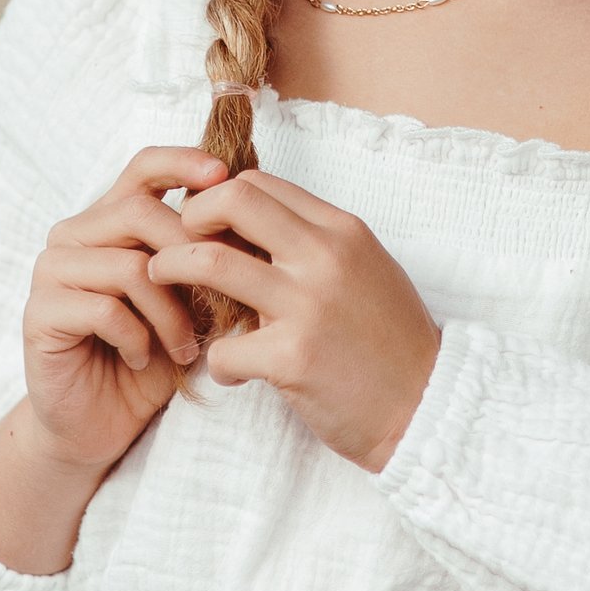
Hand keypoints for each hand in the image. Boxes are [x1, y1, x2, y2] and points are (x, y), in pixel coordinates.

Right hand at [21, 144, 227, 474]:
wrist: (99, 422)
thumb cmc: (152, 356)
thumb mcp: (190, 303)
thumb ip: (207, 262)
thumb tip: (253, 230)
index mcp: (110, 220)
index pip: (143, 167)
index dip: (183, 161)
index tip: (225, 175)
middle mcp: (74, 235)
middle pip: (139, 212)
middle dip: (190, 257)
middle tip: (217, 305)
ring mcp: (51, 271)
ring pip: (128, 265)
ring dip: (170, 314)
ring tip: (184, 348)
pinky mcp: (39, 313)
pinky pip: (104, 309)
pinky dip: (137, 338)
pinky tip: (142, 359)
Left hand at [148, 171, 439, 471]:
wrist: (427, 406)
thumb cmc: (391, 343)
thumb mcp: (365, 271)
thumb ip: (316, 246)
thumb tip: (251, 228)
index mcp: (342, 231)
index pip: (260, 184)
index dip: (218, 198)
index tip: (203, 226)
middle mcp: (326, 256)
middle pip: (233, 199)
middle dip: (189, 216)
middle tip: (173, 242)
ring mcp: (309, 305)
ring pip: (211, 262)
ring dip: (172, 270)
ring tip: (161, 284)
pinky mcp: (293, 357)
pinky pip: (224, 349)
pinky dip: (217, 363)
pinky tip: (233, 374)